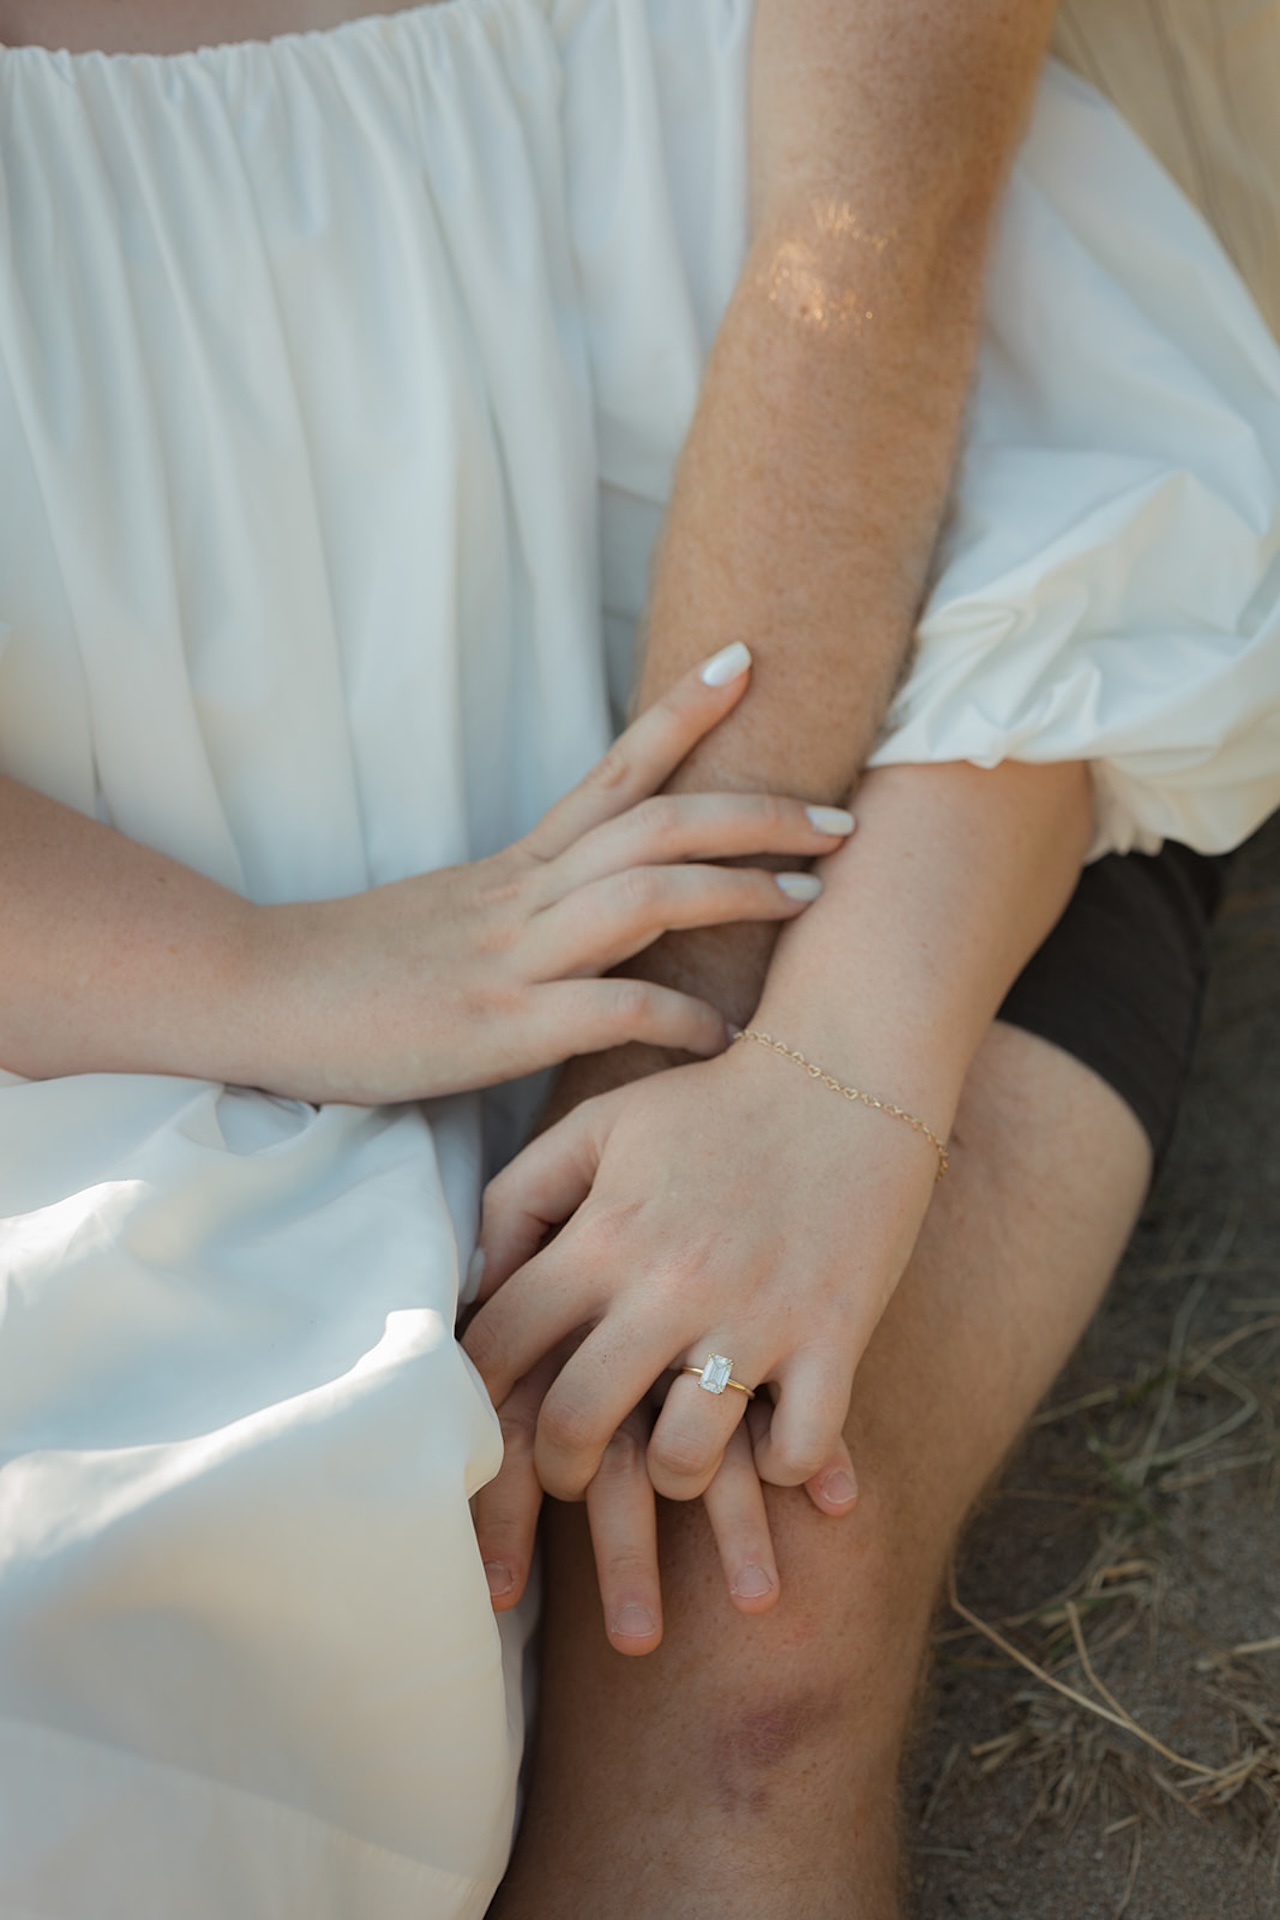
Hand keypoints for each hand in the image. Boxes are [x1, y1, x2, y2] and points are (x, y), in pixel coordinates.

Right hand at [251, 646, 854, 1103]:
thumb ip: (527, 906)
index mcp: (517, 863)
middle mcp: (525, 891)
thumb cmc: (355, 965)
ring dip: (738, 889)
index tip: (751, 661)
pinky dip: (677, 1016)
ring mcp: (515, 954)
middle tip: (842, 814)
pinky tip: (726, 1037)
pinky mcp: (500, 1026)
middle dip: (759, 809)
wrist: (256, 993)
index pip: (617, 767)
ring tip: (813, 897)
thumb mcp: (453, 914)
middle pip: (659, 821)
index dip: (687, 712)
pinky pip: (610, 1010)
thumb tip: (596, 910)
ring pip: (647, 894)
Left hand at [462, 1043, 938, 1507]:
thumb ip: (521, 1196)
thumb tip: (478, 1284)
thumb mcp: (599, 1125)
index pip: (503, 1344)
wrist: (848, 1074)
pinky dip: (784, 1467)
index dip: (476, 1396)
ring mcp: (756, 1318)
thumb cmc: (713, 1104)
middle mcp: (670, 1285)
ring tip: (675, 1457)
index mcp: (605, 1236)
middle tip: (574, 1466)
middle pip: (578, 1423)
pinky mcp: (835, 1337)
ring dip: (672, 1475)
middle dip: (560, 1467)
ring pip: (685, 1458)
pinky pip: (798, 1450)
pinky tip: (772, 1441)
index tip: (486, 1420)